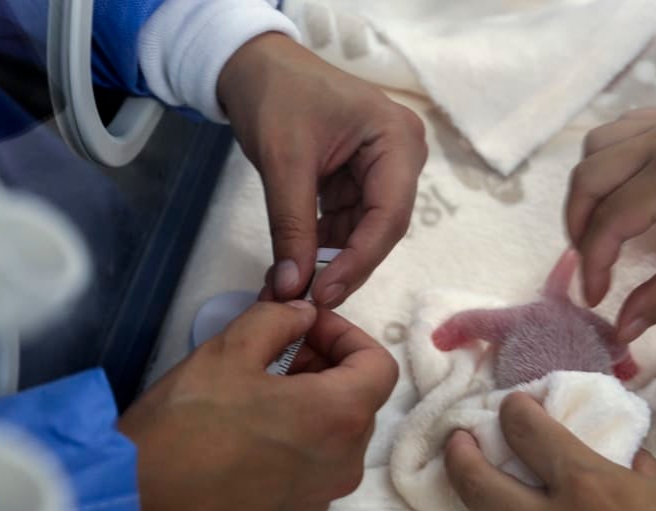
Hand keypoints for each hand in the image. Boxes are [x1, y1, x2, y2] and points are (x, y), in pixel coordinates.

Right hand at [119, 301, 397, 510]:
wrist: (135, 509)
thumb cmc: (183, 425)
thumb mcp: (228, 351)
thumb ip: (278, 321)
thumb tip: (304, 316)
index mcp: (340, 416)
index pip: (380, 365)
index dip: (347, 336)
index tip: (307, 328)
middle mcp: (346, 462)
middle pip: (360, 401)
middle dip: (327, 368)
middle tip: (278, 353)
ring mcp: (323, 497)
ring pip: (338, 437)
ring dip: (313, 405)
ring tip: (260, 392)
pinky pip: (314, 470)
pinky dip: (299, 443)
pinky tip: (250, 436)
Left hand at [217, 33, 427, 304]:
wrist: (254, 64)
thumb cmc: (275, 94)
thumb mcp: (283, 161)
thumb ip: (291, 226)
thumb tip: (292, 288)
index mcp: (397, 141)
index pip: (389, 216)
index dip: (358, 261)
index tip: (324, 293)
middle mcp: (401, 157)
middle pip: (381, 229)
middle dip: (344, 266)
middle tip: (309, 301)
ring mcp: (383, 171)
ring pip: (363, 233)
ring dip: (329, 261)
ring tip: (294, 290)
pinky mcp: (360, 181)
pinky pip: (347, 224)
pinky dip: (321, 246)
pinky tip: (295, 268)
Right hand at [566, 109, 655, 342]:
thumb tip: (621, 331)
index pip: (609, 221)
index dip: (593, 265)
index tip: (597, 299)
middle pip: (589, 177)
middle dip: (578, 226)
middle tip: (591, 263)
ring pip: (597, 146)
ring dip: (588, 188)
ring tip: (600, 224)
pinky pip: (622, 129)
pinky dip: (609, 158)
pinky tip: (621, 187)